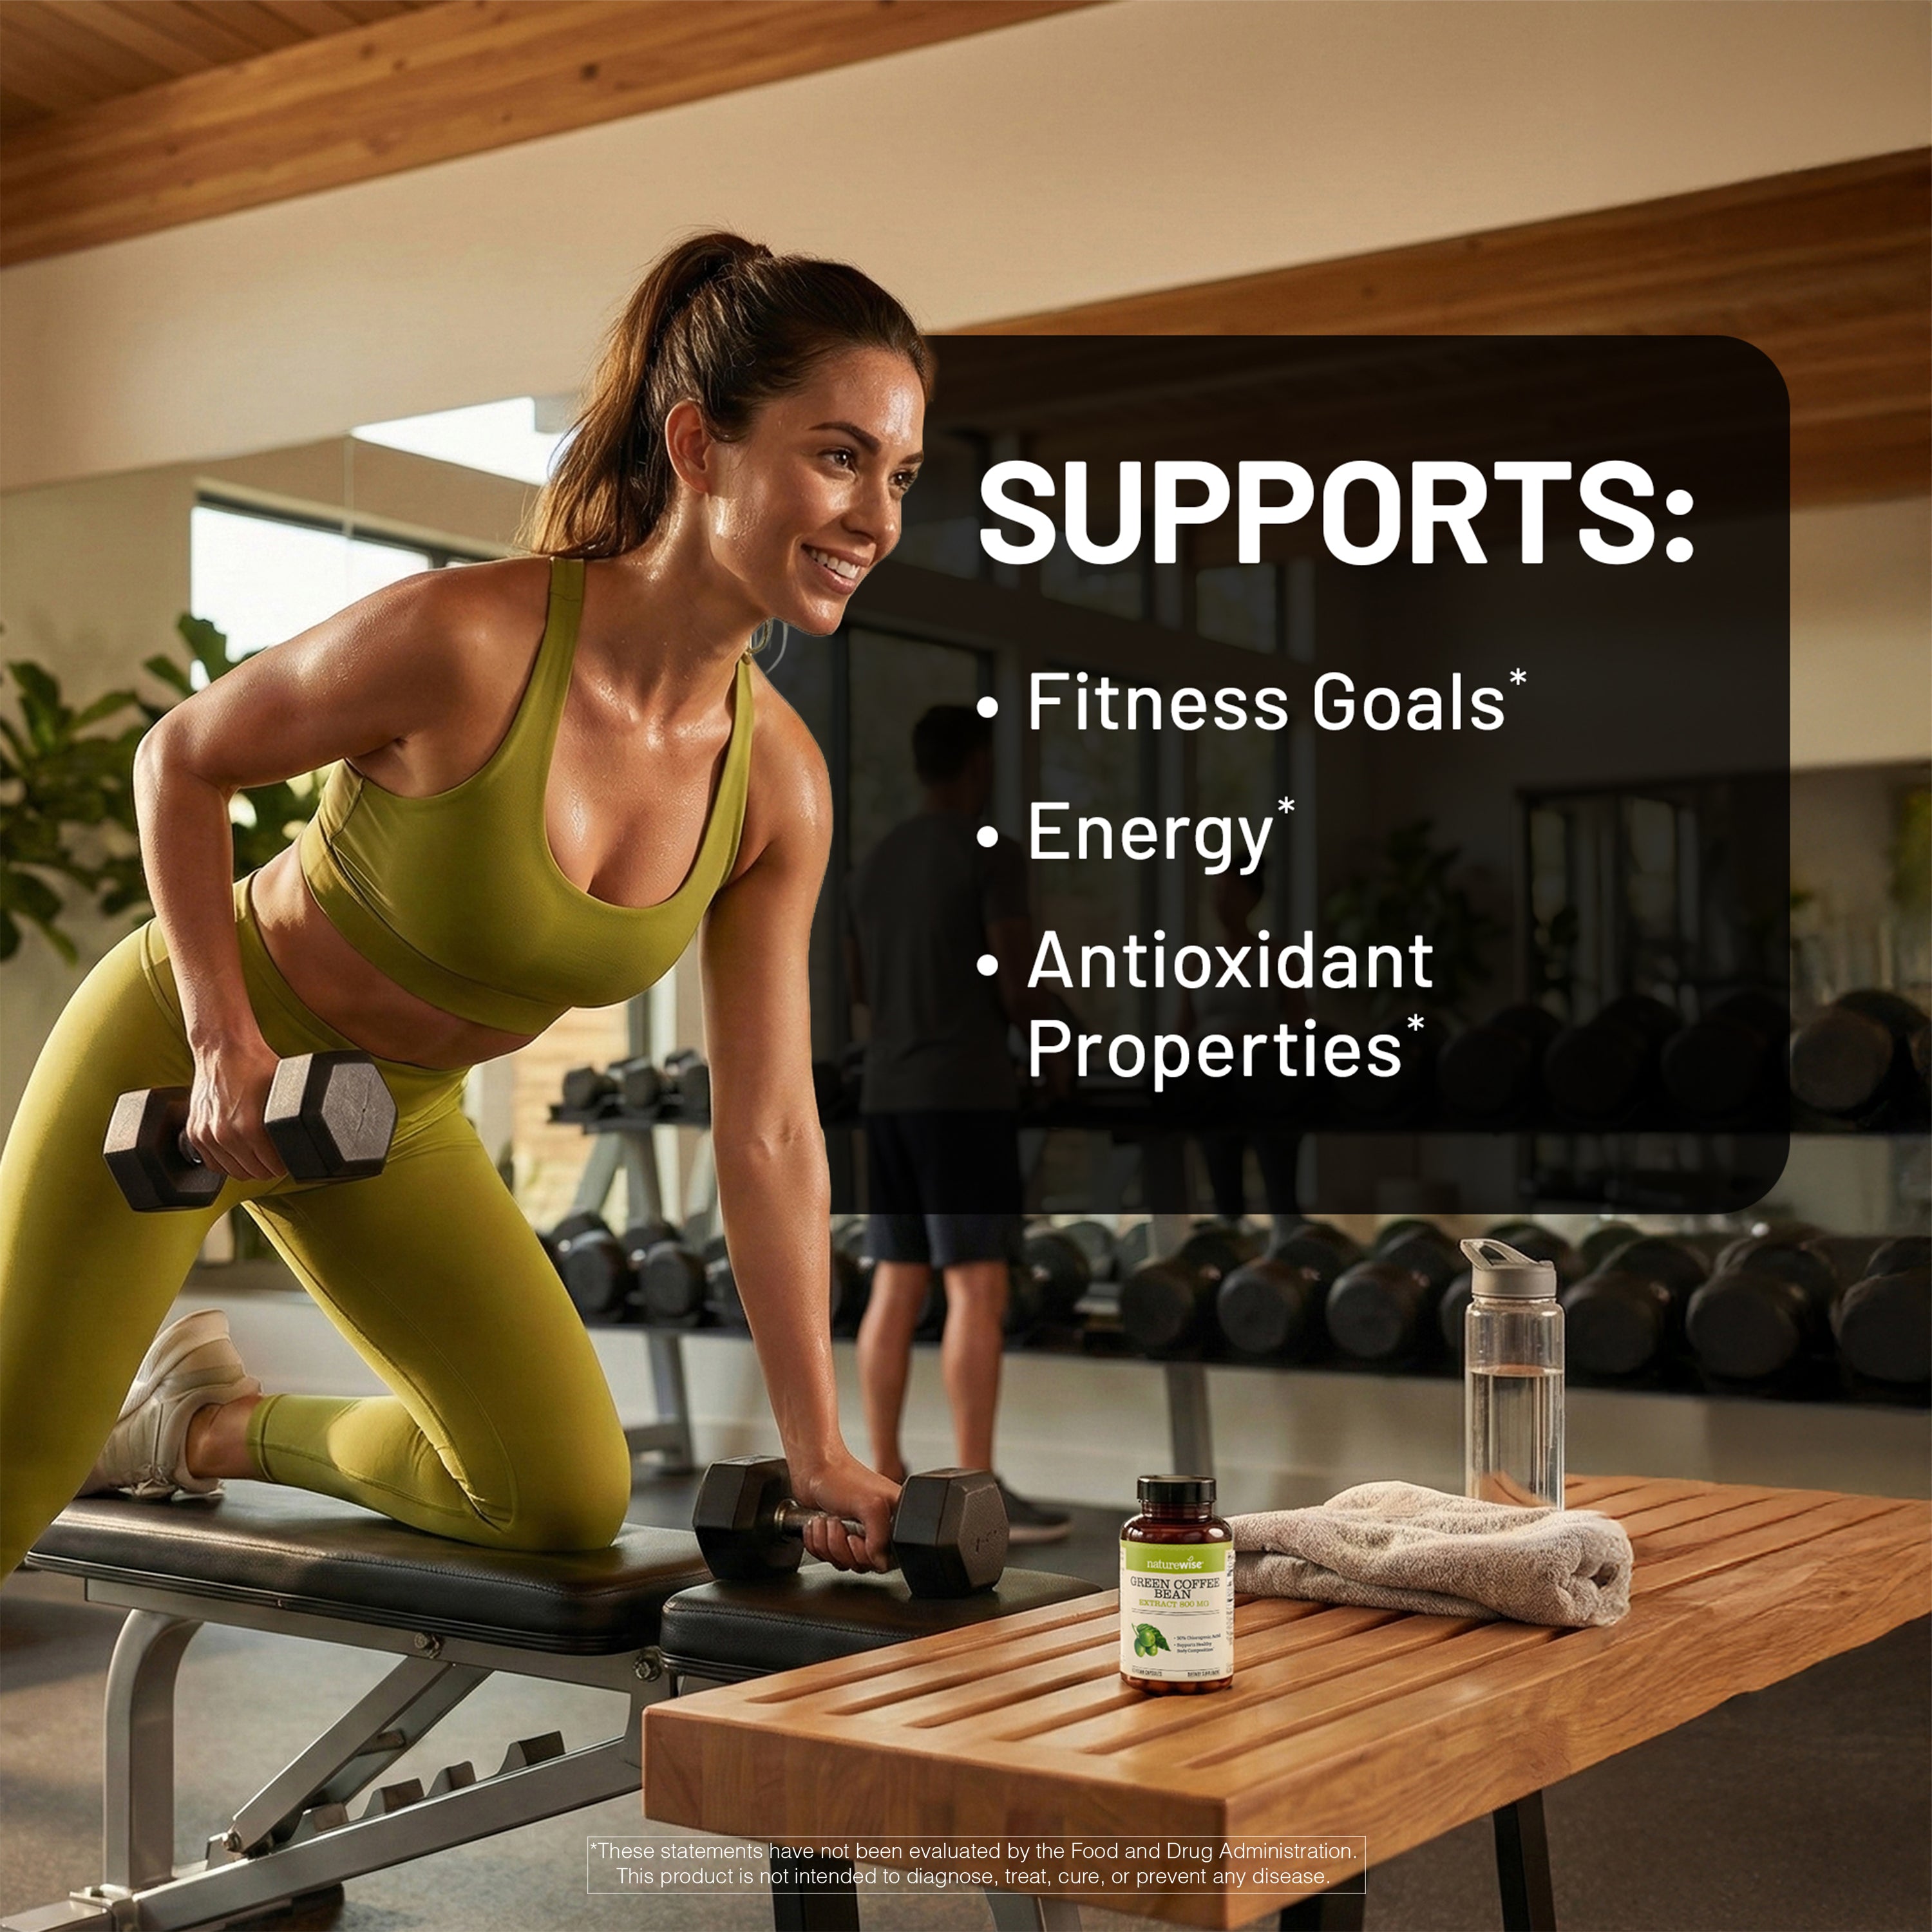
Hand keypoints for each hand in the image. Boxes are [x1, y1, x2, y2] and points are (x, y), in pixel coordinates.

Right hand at [186, 1033, 286, 1181]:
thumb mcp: (283, 1092)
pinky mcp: (195, 1133)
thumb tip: (309, 1135)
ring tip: (260, 1158)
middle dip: (269, 1169)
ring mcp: (207, 1135)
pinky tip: (239, 1155)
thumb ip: (292, 1118)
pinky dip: (227, 1163)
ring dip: (248, 1168)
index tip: (290, 1161)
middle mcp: (225, 1135)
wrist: (223, 1049)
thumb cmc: (255, 1065)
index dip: (285, 1165)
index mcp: (250, 1127)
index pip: (273, 1167)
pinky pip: (213, 1164)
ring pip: (233, 1172)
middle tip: (277, 1160)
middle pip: (254, 1173)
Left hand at [788, 1447, 899, 1574]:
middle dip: (841, 1546)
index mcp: (894, 1519)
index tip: (854, 1538)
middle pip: (862, 1564)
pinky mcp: (837, 1537)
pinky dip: (817, 1543)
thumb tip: (880, 1562)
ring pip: (843, 1562)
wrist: (813, 1470)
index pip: (888, 1559)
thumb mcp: (871, 1505)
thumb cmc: (841, 1478)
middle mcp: (877, 1528)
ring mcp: (856, 1534)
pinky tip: (818, 1524)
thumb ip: (881, 1537)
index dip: (867, 1554)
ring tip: (827, 1520)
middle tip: (838, 1523)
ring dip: (827, 1543)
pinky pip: (827, 1557)